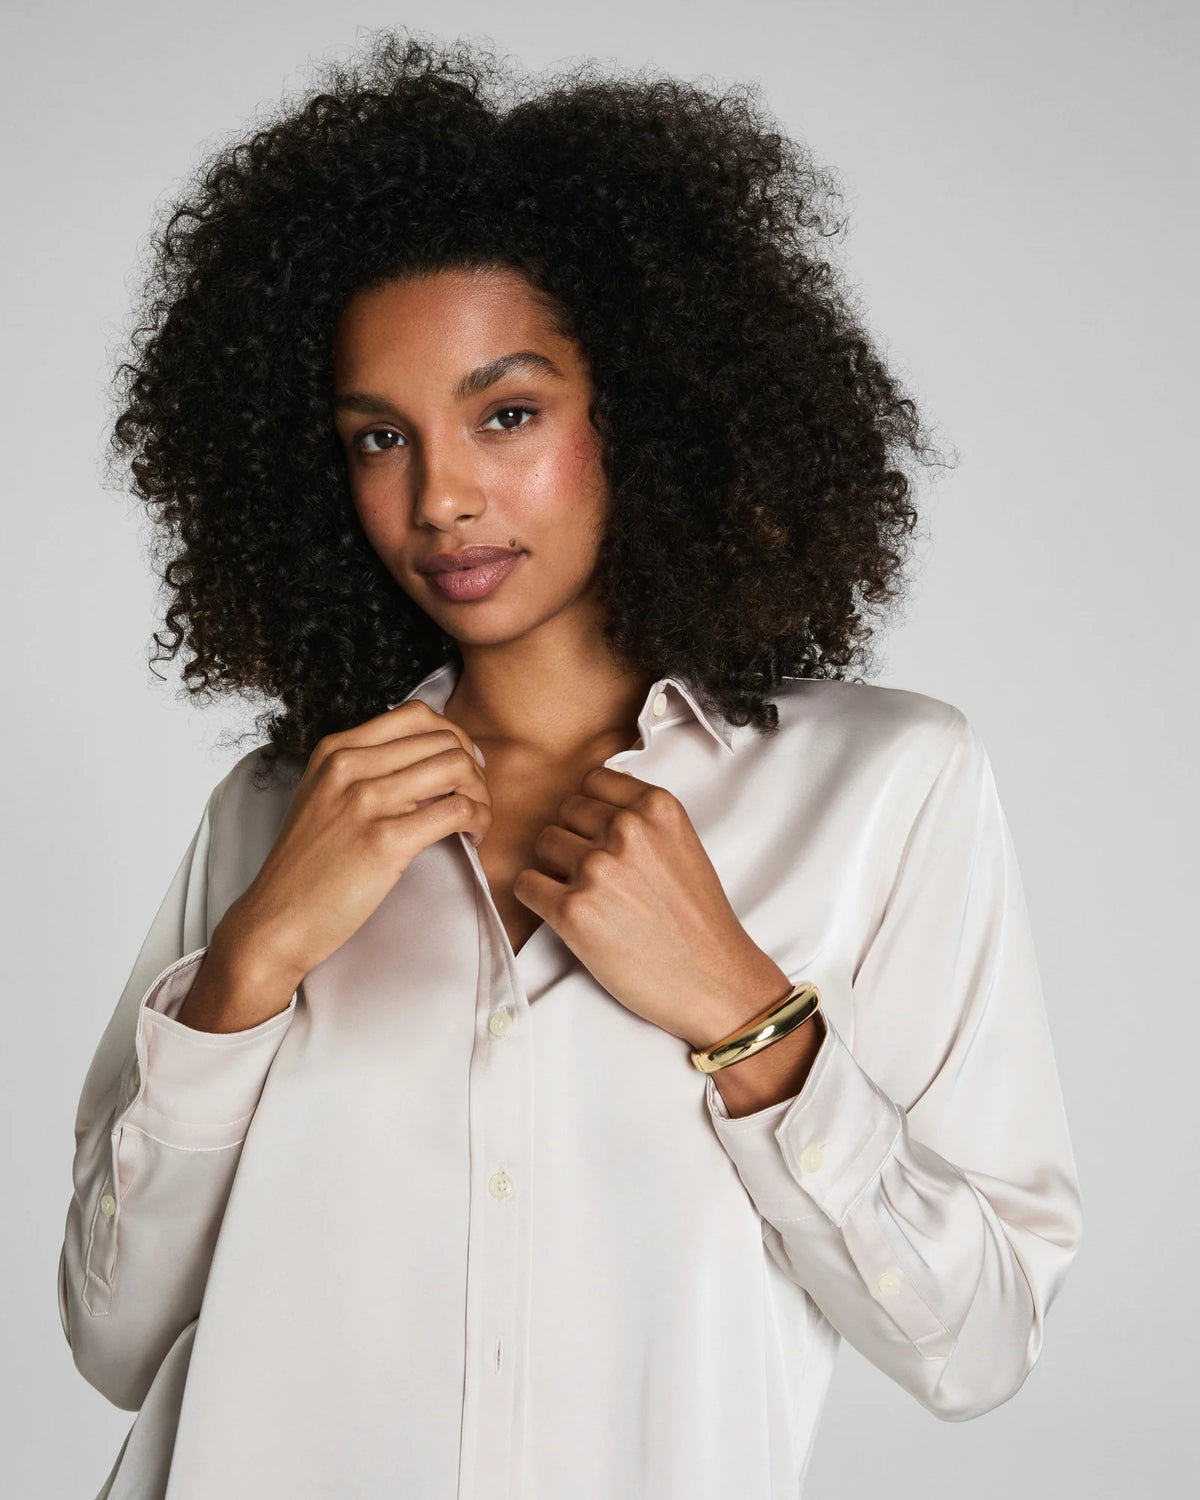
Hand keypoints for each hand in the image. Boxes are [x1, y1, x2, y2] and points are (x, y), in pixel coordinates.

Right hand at [217, 701, 492, 991]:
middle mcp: (349, 766)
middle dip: (473, 767)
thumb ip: (366, 773)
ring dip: (481, 794)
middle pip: (444, 740)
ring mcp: (366, 801)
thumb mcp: (325, 799)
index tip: (464, 767)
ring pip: (457, 768)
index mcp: (335, 750)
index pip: (416, 716)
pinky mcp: (385, 840)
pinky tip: (472, 837)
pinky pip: (457, 809)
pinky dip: (478, 820)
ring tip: (475, 821)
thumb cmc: (308, 868)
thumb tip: (431, 762)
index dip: (453, 738)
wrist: (276, 921)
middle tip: (474, 800)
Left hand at [512, 766, 788, 1047]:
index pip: (592, 781)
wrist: (714, 979)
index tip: (601, 836)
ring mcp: (597, 869)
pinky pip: (525, 885)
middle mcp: (626, 830)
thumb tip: (592, 800)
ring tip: (587, 895)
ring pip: (543, 843)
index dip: (591, 811)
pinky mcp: (573, 911)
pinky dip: (536, 897)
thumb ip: (641, 817)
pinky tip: (565, 913)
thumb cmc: (697, 918)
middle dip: (574, 838)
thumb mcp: (682, 844)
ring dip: (555, 867)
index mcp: (655, 807)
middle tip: (596, 874)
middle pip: (564, 811)